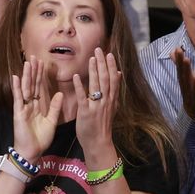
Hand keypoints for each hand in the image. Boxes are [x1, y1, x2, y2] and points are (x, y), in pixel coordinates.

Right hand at [10, 56, 62, 159]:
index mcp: (39, 106)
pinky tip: (15, 77)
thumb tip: (60, 93)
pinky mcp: (18, 113)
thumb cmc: (40, 139)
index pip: (40, 87)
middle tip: (35, 57)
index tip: (44, 63)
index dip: (42, 76)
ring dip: (26, 75)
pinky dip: (17, 88)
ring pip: (26, 88)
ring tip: (28, 62)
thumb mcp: (51, 121)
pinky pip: (18, 98)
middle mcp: (30, 104)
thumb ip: (55, 107)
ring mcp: (23, 108)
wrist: (32, 152)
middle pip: (33, 84)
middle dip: (34, 71)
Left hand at [72, 48, 120, 163]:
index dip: (111, 66)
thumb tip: (119, 74)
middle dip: (102, 64)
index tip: (109, 54)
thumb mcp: (112, 106)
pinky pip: (83, 97)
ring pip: (96, 86)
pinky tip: (76, 76)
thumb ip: (114, 90)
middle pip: (105, 79)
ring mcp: (96, 106)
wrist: (99, 143)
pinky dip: (79, 86)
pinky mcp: (86, 112)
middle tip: (98, 50)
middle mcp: (105, 101)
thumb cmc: (103, 124)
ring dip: (93, 71)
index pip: (113, 79)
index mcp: (111, 99)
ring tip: (91, 59)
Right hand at [170, 48, 194, 123]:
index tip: (177, 48)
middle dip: (180, 61)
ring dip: (187, 71)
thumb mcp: (185, 78)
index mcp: (183, 79)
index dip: (178, 58)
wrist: (194, 113)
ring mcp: (189, 92)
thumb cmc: (190, 92)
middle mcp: (185, 85)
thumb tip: (172, 52)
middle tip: (179, 50)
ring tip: (187, 60)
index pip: (180, 68)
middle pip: (182, 72)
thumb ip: (180, 65)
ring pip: (187, 80)